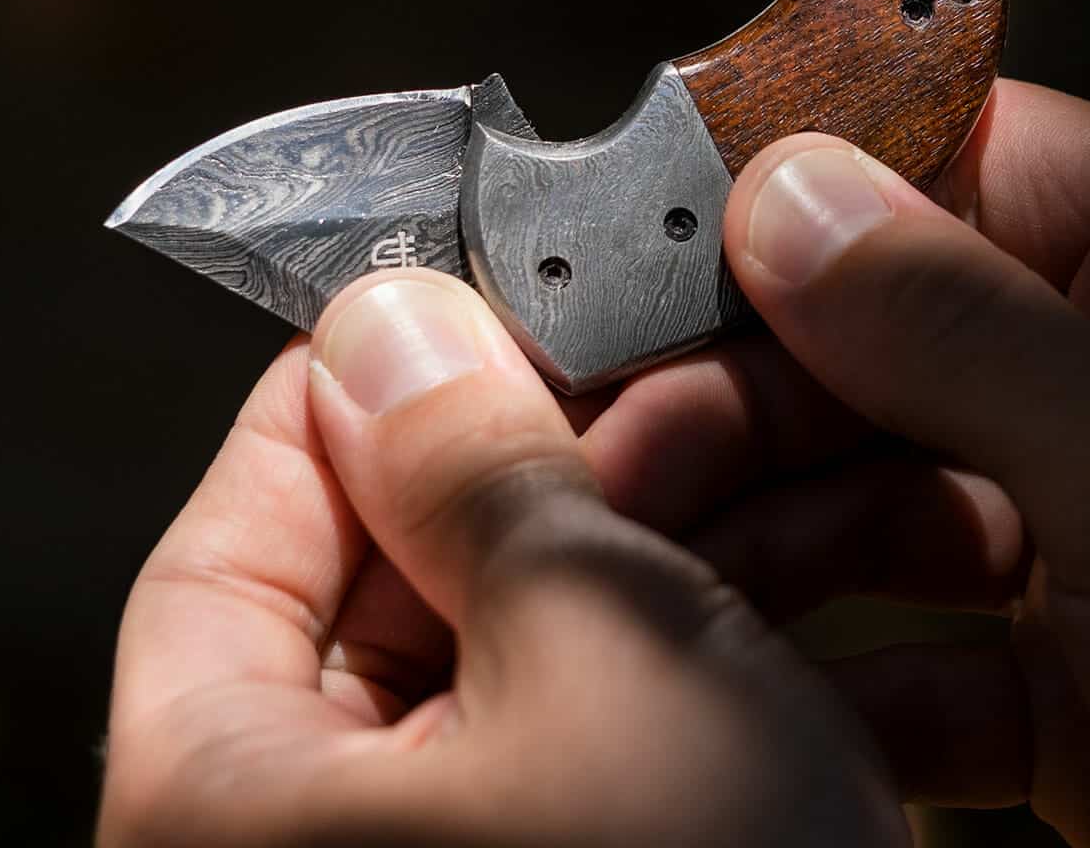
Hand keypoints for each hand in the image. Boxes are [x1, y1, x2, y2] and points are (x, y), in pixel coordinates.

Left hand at [97, 270, 907, 846]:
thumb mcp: (602, 654)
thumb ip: (485, 472)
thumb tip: (393, 324)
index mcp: (234, 800)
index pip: (241, 527)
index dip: (361, 391)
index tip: (479, 295)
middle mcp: (335, 839)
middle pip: (422, 569)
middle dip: (590, 451)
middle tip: (703, 359)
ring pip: (559, 633)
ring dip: (699, 529)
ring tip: (828, 443)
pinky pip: (639, 712)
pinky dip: (737, 634)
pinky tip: (855, 571)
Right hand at [714, 80, 1089, 844]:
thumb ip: (967, 332)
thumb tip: (784, 191)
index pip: (972, 161)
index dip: (806, 184)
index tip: (643, 223)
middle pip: (900, 334)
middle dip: (754, 388)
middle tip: (613, 436)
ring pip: (889, 490)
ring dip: (766, 528)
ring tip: (641, 558)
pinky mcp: (1086, 671)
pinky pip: (922, 643)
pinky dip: (837, 670)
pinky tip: (754, 687)